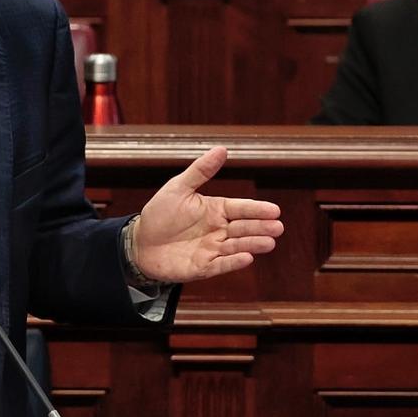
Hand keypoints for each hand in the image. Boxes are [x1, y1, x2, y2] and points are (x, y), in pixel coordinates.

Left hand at [132, 147, 282, 282]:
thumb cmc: (160, 213)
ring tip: (269, 243)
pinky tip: (247, 258)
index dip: (256, 210)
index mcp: (215, 210)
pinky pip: (220, 265)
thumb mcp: (178, 188)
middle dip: (260, 228)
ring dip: (252, 244)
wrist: (139, 243)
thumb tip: (222, 149)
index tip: (275, 210)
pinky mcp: (202, 267)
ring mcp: (211, 249)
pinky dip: (233, 262)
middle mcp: (217, 230)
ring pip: (236, 246)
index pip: (240, 209)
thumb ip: (200, 171)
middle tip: (278, 227)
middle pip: (243, 228)